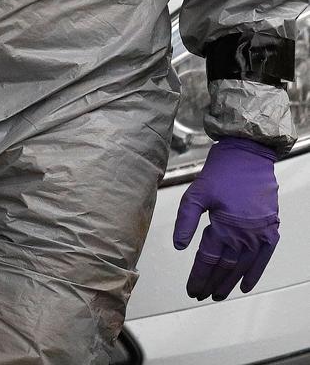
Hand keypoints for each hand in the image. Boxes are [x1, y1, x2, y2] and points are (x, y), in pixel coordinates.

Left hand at [173, 136, 278, 300]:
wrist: (248, 155)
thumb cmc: (222, 171)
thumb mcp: (196, 193)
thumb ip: (186, 221)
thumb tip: (179, 246)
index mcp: (224, 227)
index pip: (208, 260)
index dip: (199, 276)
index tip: (192, 288)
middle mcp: (244, 235)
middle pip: (225, 267)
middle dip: (212, 283)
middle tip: (202, 294)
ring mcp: (260, 234)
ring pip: (242, 266)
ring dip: (230, 282)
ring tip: (219, 294)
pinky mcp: (270, 229)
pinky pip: (264, 258)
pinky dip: (255, 273)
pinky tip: (245, 285)